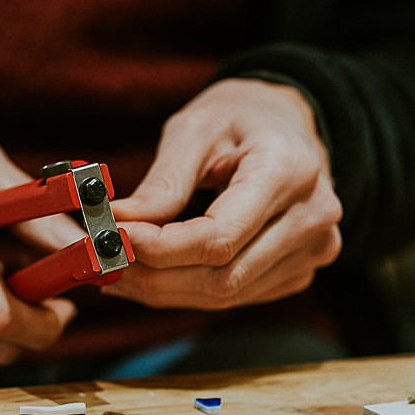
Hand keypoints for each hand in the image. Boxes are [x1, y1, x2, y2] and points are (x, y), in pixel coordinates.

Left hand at [104, 79, 342, 308]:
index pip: (220, 237)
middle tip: (101, 264)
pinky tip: (152, 274)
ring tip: (117, 268)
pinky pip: (236, 296)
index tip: (112, 241)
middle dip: (153, 277)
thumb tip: (120, 225)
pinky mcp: (299, 270)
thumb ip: (163, 182)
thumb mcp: (195, 129)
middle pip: (223, 278)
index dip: (160, 249)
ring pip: (226, 295)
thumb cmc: (239, 118)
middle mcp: (312, 217)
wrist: (288, 124)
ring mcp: (313, 250)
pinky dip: (187, 291)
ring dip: (163, 290)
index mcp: (289, 171)